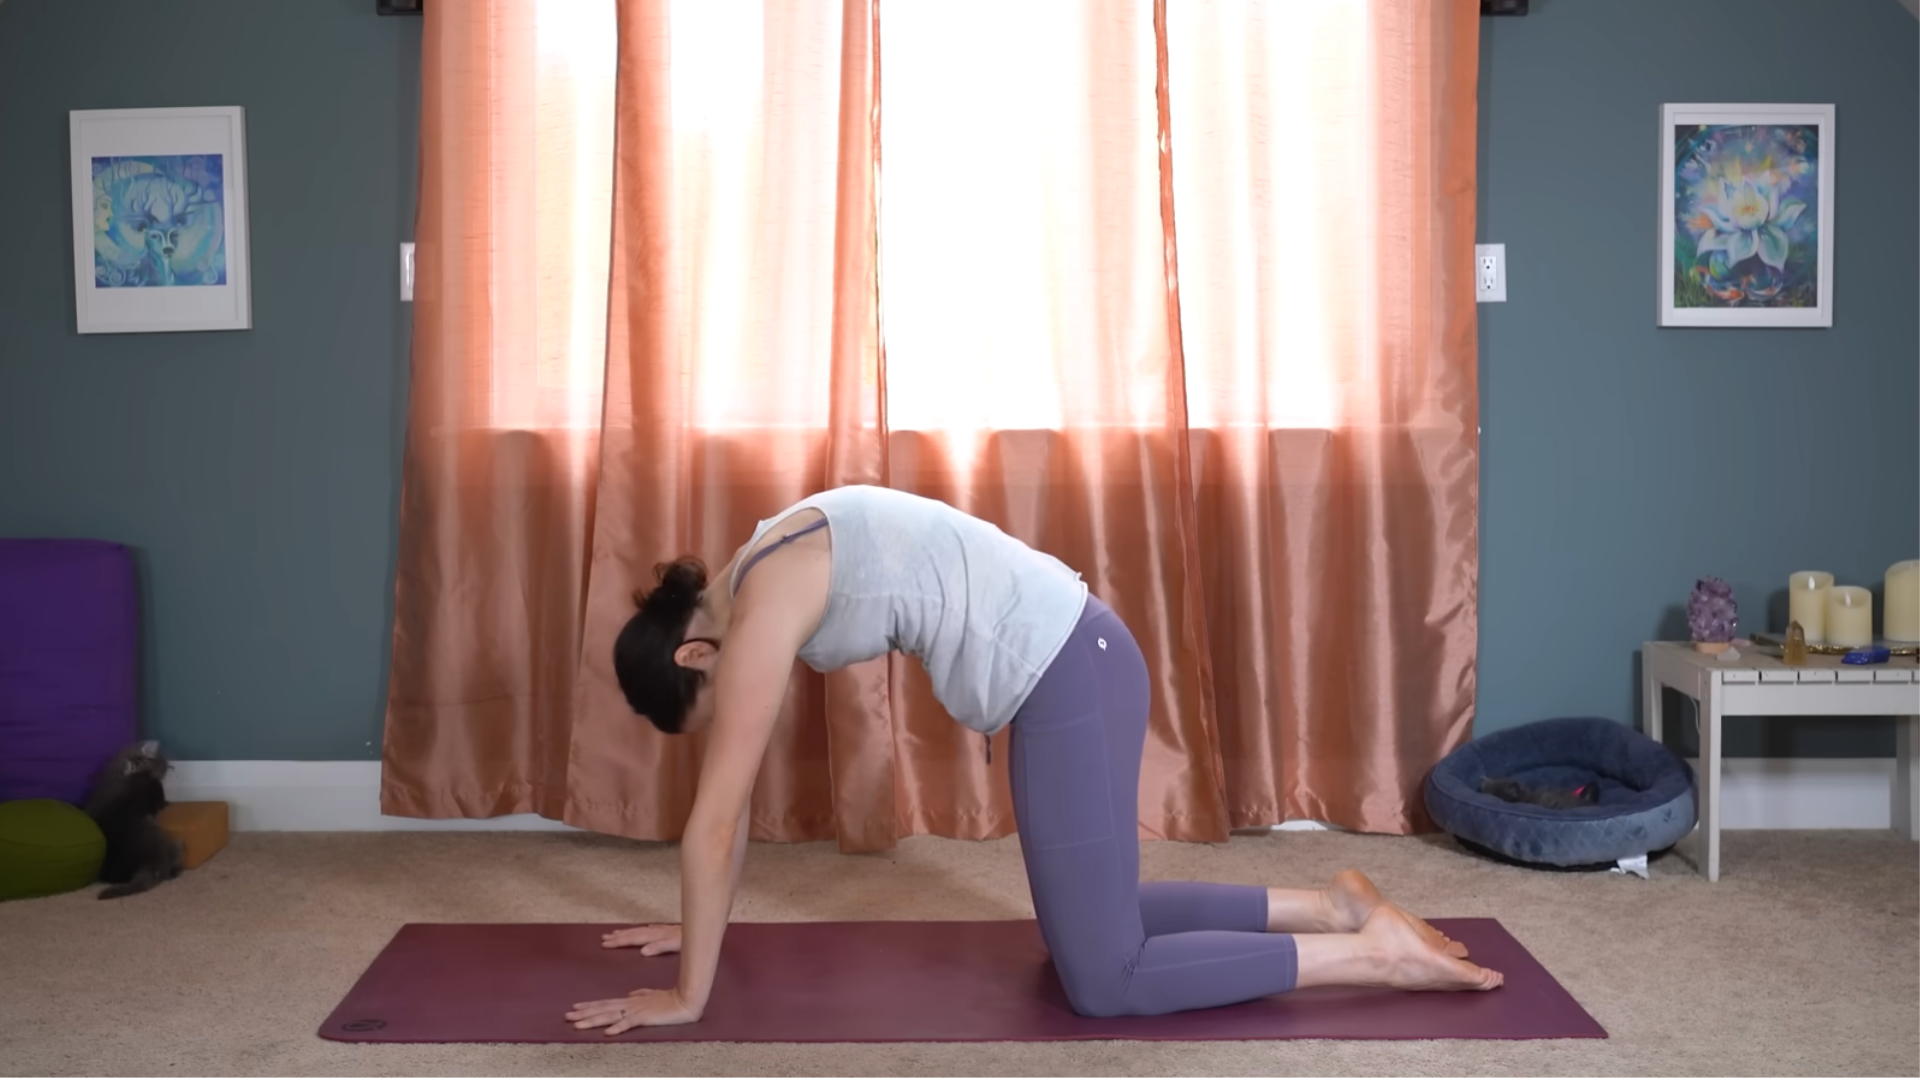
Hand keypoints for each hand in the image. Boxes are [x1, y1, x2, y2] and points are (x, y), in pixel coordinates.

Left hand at [566, 987, 700, 1034]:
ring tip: (578, 1025)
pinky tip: (607, 1033)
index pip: (606, 1003)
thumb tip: (630, 995)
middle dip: (584, 1014)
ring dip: (593, 1021)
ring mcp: (636, 1010)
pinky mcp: (645, 1017)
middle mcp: (630, 1004)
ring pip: (610, 1016)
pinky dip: (618, 1027)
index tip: (575, 1008)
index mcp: (631, 1001)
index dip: (590, 1006)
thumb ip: (641, 995)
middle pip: (602, 1009)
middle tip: (567, 1017)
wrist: (686, 999)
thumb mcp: (652, 995)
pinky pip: (629, 1023)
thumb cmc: (671, 998)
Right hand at [601, 924, 680, 954]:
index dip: (619, 942)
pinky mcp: (665, 930)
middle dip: (618, 937)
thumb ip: (659, 947)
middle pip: (633, 934)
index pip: (632, 939)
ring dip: (626, 933)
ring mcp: (659, 930)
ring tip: (614, 934)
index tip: (605, 944)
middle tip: (603, 939)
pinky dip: (639, 930)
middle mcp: (654, 932)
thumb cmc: (688, 940)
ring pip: (638, 931)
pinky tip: (639, 930)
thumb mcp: (675, 945)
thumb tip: (642, 951)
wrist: (702, 928)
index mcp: (654, 936)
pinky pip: (647, 929)